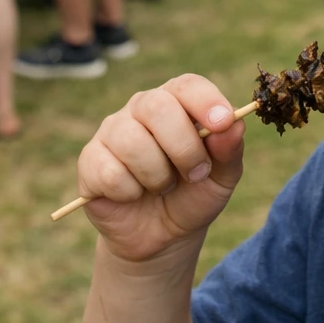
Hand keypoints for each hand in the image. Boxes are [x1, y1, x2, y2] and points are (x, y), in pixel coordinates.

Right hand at [76, 74, 244, 263]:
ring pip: (133, 142)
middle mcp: (141, 108)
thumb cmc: (193, 195)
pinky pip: (110, 172)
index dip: (205, 101)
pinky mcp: (90, 160)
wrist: (162, 237)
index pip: (187, 85)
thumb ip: (230, 150)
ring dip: (158, 177)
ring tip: (162, 187)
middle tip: (196, 174)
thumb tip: (233, 125)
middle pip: (158, 106)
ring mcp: (112, 131)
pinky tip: (133, 195)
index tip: (222, 123)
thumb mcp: (222, 177)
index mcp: (176, 102)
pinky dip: (130, 193)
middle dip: (184, 147)